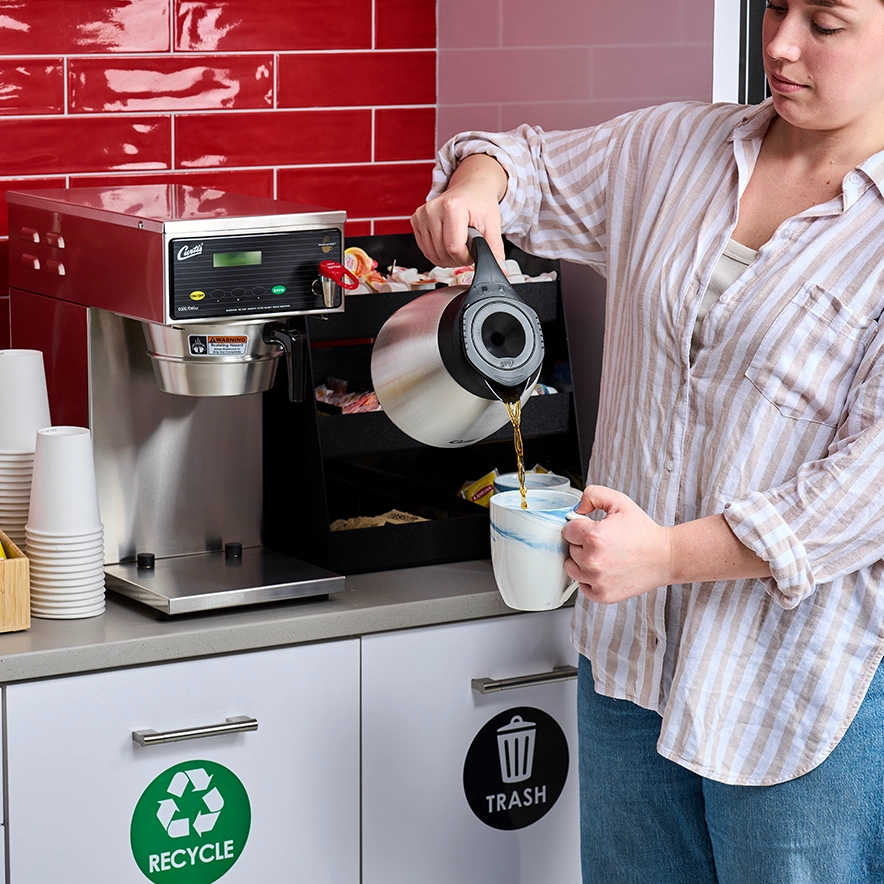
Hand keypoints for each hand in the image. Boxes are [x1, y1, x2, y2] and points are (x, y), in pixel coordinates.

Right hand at [411, 154, 507, 266]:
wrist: (471, 188)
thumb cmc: (480, 204)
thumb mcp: (493, 225)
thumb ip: (495, 250)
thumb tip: (500, 270)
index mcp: (452, 207)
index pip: (454, 249)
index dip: (466, 257)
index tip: (473, 250)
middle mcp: (433, 209)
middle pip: (442, 254)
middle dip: (457, 258)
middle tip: (467, 246)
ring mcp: (422, 215)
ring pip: (432, 255)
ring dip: (447, 258)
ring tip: (458, 243)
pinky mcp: (416, 220)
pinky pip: (426, 250)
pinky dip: (438, 253)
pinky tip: (447, 241)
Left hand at [562, 485, 673, 603]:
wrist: (665, 557)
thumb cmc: (643, 531)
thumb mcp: (620, 502)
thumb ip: (593, 495)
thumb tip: (577, 508)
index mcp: (594, 536)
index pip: (567, 530)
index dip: (579, 527)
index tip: (591, 529)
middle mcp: (592, 560)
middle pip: (570, 549)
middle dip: (581, 544)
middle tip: (603, 542)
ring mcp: (596, 580)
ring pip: (572, 568)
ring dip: (581, 562)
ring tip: (602, 556)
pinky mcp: (602, 595)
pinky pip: (582, 586)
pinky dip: (589, 579)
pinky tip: (604, 570)